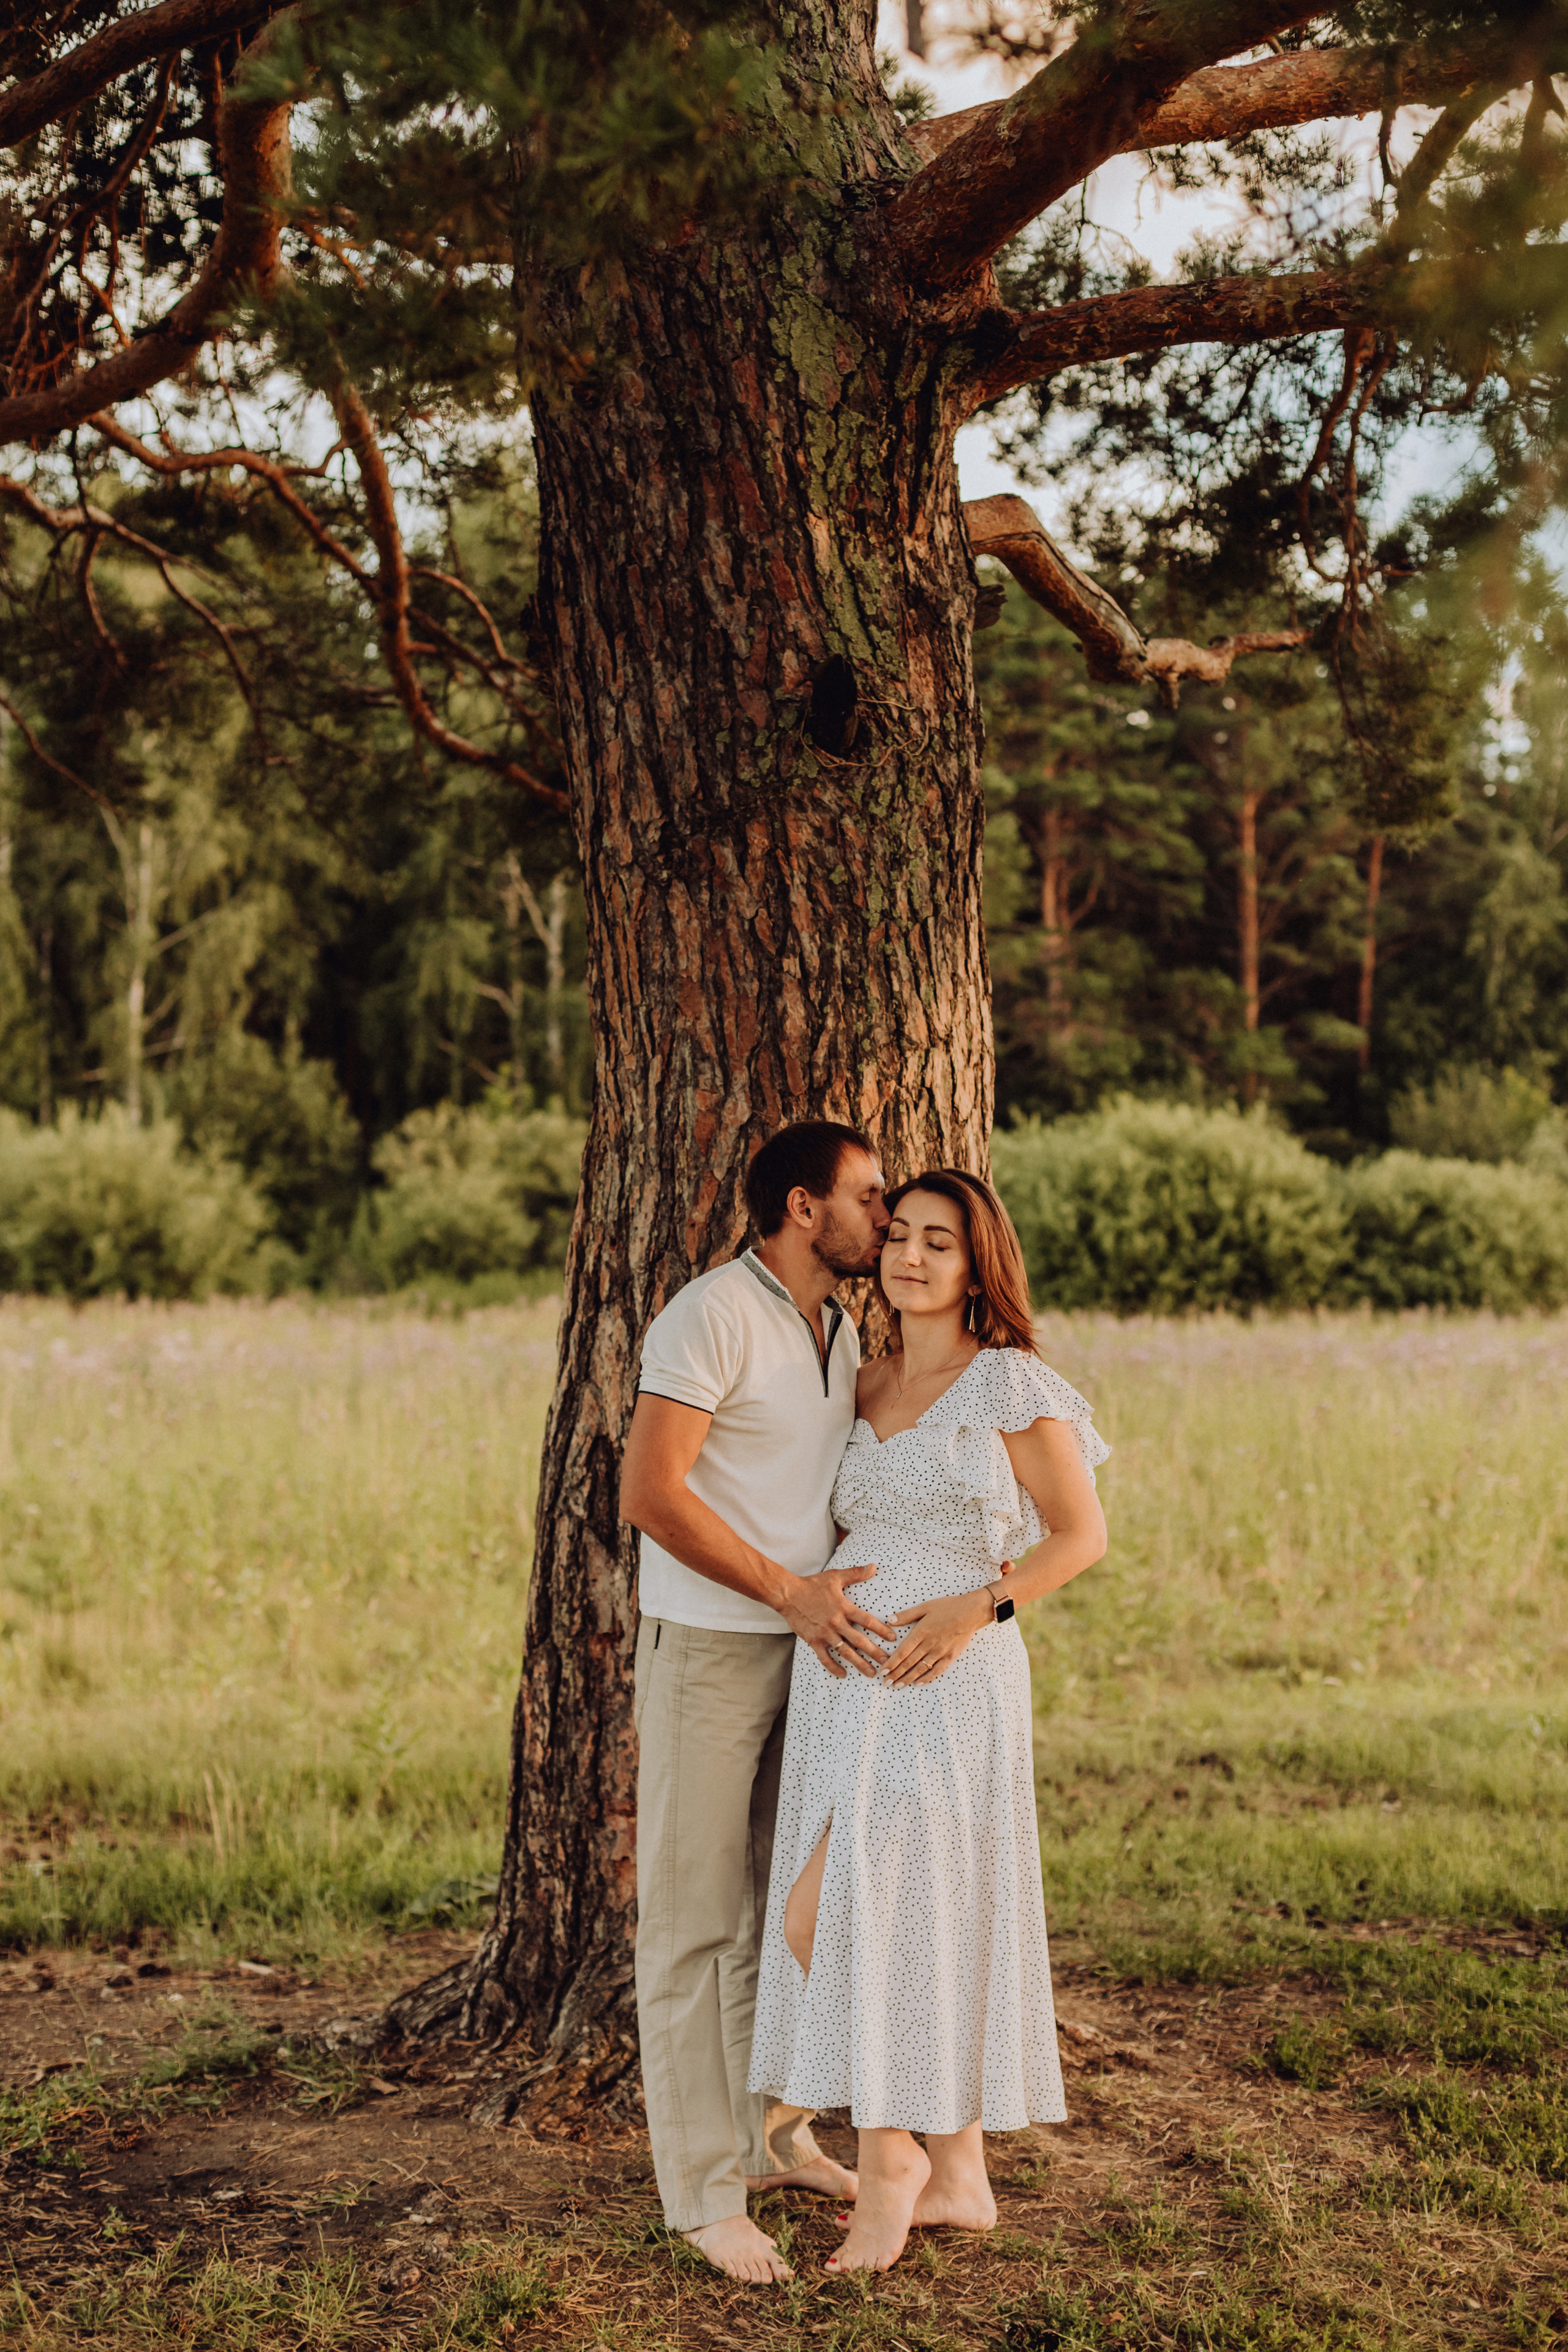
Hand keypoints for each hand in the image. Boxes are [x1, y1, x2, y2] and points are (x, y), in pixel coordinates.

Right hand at [780, 1564, 896, 1679]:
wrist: (788, 1594)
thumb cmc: (812, 1585)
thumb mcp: (835, 1577)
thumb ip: (855, 1573)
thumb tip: (874, 1566)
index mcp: (843, 1607)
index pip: (867, 1620)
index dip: (881, 1629)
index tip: (893, 1638)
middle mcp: (836, 1622)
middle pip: (860, 1640)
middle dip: (875, 1652)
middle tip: (888, 1662)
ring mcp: (824, 1633)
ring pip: (845, 1652)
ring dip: (859, 1663)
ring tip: (871, 1673)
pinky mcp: (813, 1640)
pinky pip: (825, 1658)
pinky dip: (834, 1667)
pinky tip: (843, 1674)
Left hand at [880, 1588, 993, 1686]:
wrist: (971, 1612)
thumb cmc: (948, 1607)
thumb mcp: (925, 1607)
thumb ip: (907, 1615)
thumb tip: (890, 1620)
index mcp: (921, 1632)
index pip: (902, 1651)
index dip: (892, 1663)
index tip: (883, 1671)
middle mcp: (929, 1645)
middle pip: (909, 1663)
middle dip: (896, 1674)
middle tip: (886, 1682)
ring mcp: (940, 1652)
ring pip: (920, 1669)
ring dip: (908, 1678)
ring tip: (898, 1685)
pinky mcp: (950, 1656)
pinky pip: (936, 1670)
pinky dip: (926, 1678)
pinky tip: (918, 1683)